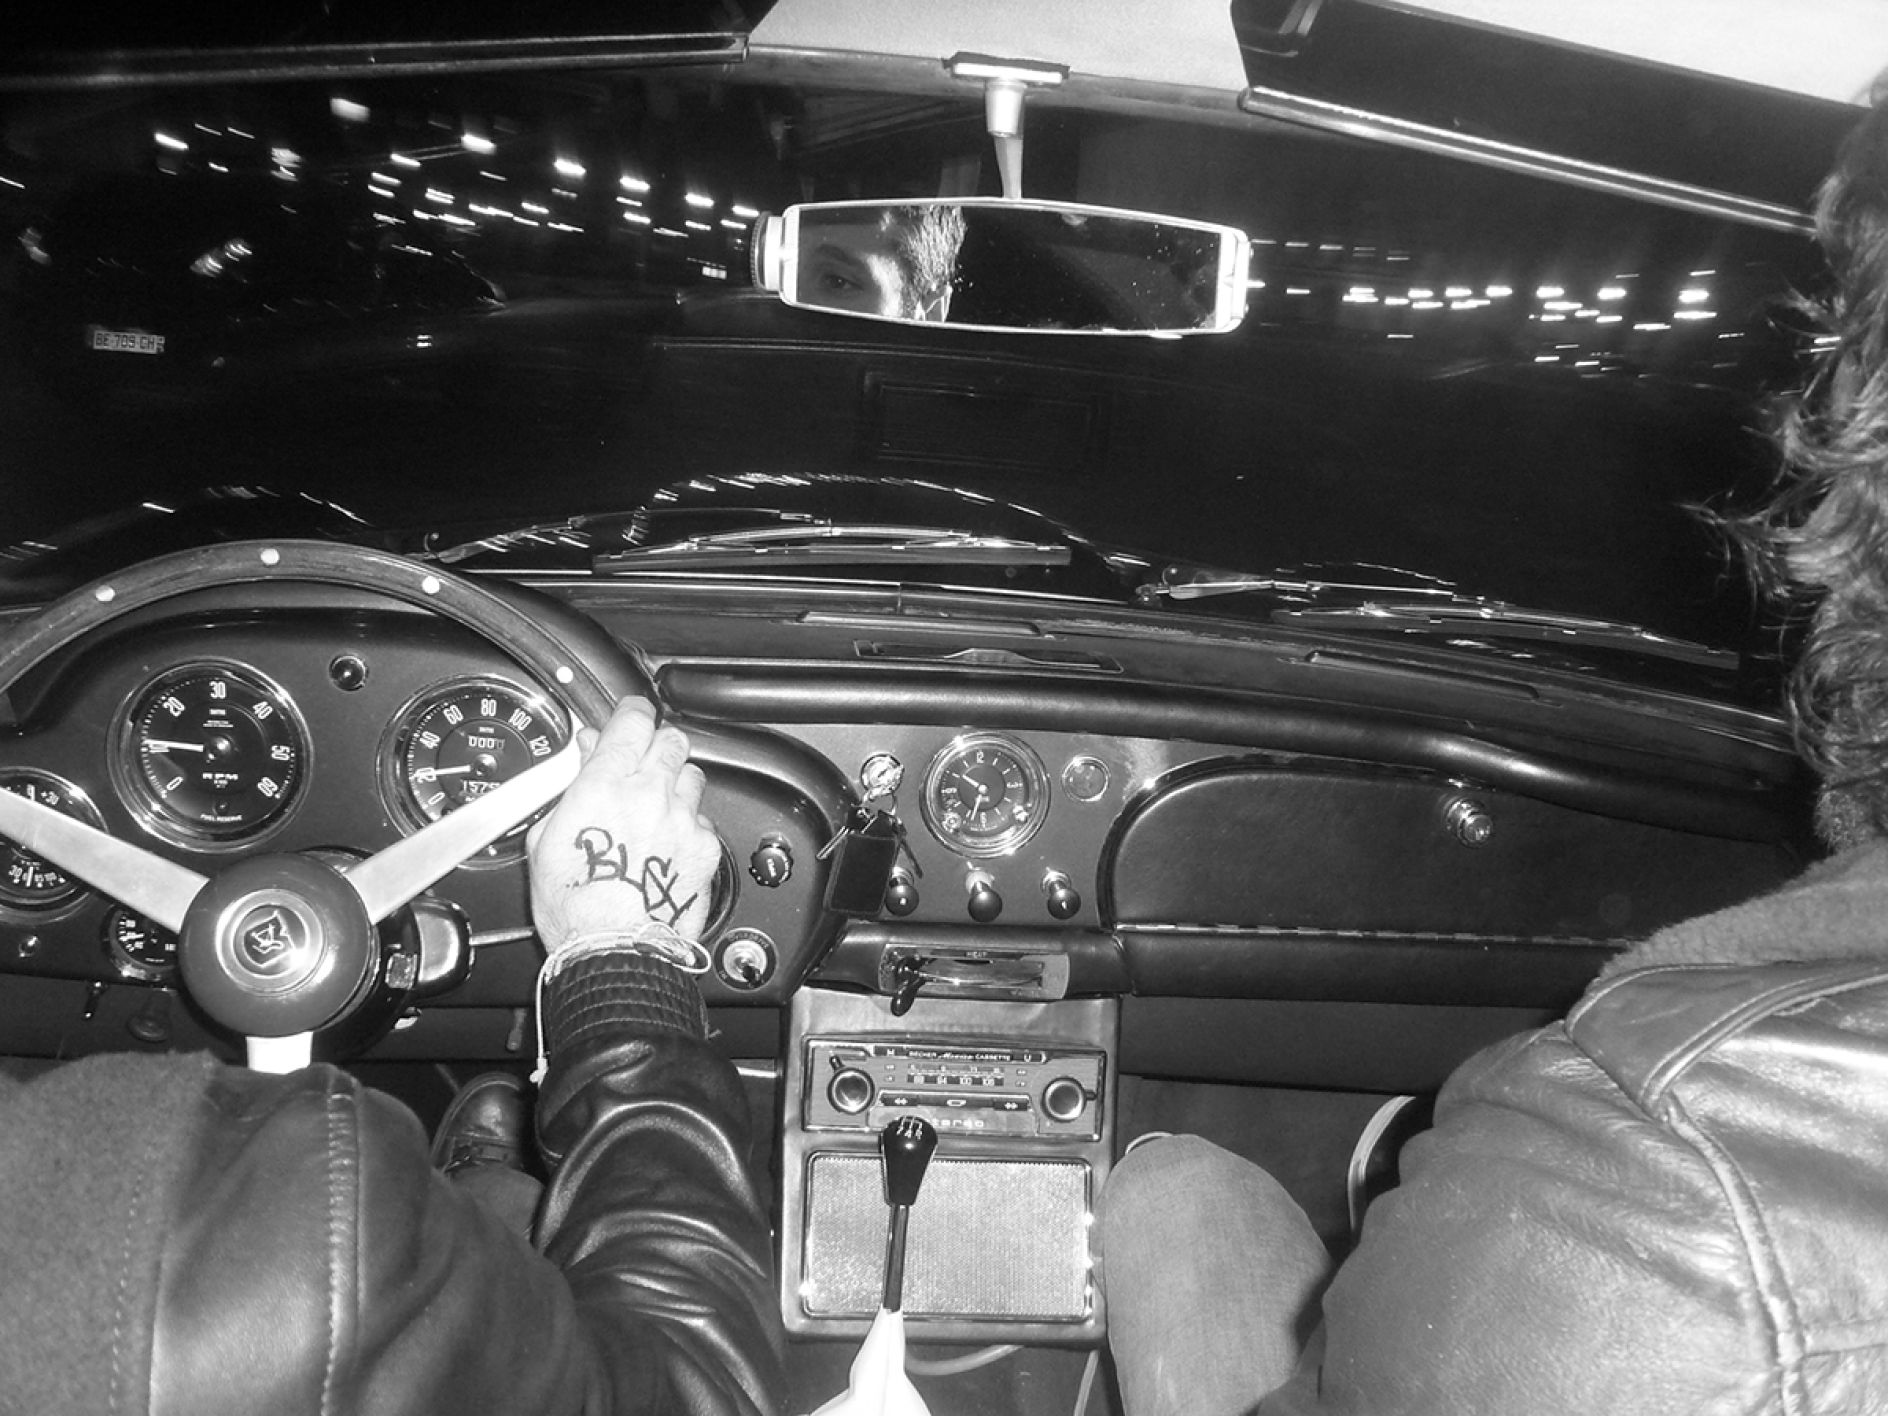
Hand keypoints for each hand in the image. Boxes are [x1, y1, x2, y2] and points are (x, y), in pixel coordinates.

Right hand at [525, 697, 717, 953]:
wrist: (616, 952)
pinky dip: (689, 823)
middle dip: (657, 743)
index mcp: (604, 786)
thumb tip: (583, 755)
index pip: (632, 721)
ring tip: (656, 807)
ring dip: (675, 782)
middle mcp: (650, 795)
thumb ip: (568, 788)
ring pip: (692, 775)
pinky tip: (669, 843)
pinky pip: (704, 818)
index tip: (629, 714)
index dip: (632, 711)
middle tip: (642, 760)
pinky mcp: (706, 847)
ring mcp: (683, 820)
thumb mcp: (545, 839)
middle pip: (671, 739)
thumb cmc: (574, 909)